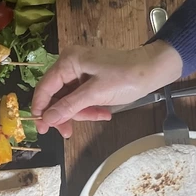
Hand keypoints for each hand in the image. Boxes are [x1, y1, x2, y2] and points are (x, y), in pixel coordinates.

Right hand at [32, 40, 182, 137]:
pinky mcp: (91, 80)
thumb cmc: (126, 77)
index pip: (45, 88)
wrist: (154, 70)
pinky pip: (82, 98)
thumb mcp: (95, 93)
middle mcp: (70, 65)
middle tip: (67, 133)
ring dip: (81, 112)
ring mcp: (81, 72)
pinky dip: (90, 107)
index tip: (42, 128)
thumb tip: (47, 119)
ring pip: (69, 99)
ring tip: (98, 116)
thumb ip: (69, 106)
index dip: (41, 108)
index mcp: (68, 62)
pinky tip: (103, 113)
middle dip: (64, 114)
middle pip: (56, 95)